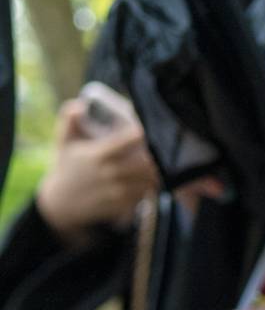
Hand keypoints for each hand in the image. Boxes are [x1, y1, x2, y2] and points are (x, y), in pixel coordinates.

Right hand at [34, 102, 155, 238]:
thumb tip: (81, 104)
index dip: (140, 134)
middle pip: (147, 163)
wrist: (63, 203)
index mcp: (98, 155)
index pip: (127, 141)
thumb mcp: (64, 142)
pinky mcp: (125, 205)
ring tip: (154, 161)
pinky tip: (147, 177)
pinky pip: (147, 193)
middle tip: (156, 147)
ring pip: (151, 179)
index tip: (145, 128)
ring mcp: (119, 192)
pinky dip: (150, 184)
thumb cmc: (67, 167)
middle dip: (155, 154)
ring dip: (155, 170)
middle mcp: (111, 174)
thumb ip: (69, 120)